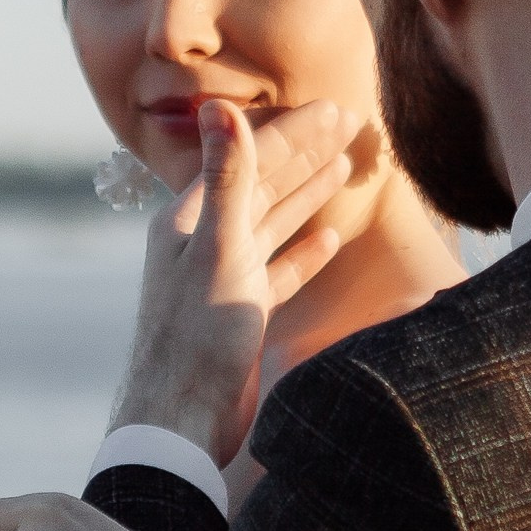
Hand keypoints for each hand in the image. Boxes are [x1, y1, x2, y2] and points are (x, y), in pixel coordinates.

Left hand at [111, 97, 356, 466]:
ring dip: (307, 194)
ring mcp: (222, 278)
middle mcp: (203, 242)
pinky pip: (277, 271)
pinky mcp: (239, 313)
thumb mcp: (219, 250)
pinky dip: (303, 253)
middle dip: (305, 153)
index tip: (338, 108)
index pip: (250, 159)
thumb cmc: (194, 339)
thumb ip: (228, 179)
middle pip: (263, 185)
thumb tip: (218, 106)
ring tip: (343, 167)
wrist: (181, 424)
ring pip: (272, 225)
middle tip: (350, 122)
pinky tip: (328, 240)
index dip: (295, 131)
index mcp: (190, 220)